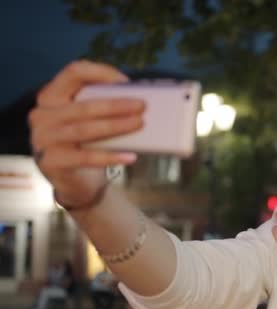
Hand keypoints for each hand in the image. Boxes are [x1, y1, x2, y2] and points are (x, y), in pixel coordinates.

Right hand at [29, 60, 144, 206]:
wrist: (70, 177)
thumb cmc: (83, 140)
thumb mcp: (86, 117)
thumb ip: (100, 103)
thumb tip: (135, 96)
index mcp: (51, 95)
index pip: (73, 72)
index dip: (100, 72)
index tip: (125, 82)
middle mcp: (43, 114)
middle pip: (83, 105)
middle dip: (116, 105)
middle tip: (142, 106)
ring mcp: (44, 139)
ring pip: (85, 130)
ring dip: (115, 126)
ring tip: (139, 124)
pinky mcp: (51, 162)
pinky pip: (85, 158)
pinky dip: (110, 157)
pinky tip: (130, 156)